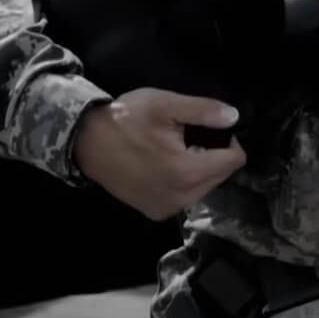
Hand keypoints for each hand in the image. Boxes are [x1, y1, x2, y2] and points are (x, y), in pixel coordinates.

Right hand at [72, 87, 246, 220]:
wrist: (84, 142)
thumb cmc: (125, 120)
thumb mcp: (165, 104)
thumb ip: (204, 110)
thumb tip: (233, 117)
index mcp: (187, 172)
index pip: (234, 160)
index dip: (227, 140)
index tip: (207, 128)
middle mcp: (181, 198)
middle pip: (221, 175)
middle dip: (212, 155)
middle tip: (187, 138)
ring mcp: (167, 208)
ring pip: (205, 187)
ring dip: (199, 168)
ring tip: (176, 150)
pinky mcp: (155, 212)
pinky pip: (187, 196)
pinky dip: (184, 181)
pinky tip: (166, 165)